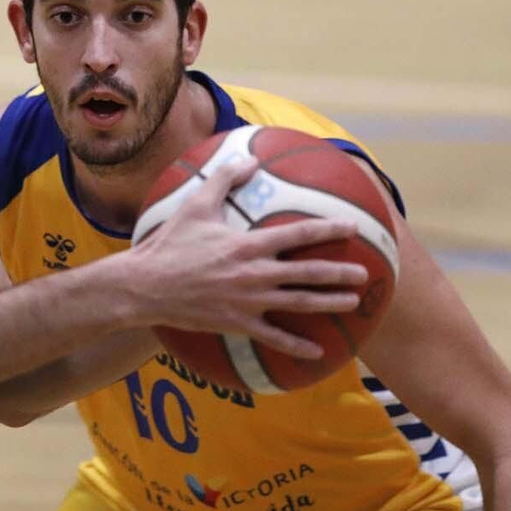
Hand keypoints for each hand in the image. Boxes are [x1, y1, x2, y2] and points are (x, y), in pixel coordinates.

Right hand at [127, 157, 367, 359]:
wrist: (146, 286)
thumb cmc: (169, 244)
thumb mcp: (195, 205)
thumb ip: (224, 179)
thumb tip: (250, 159)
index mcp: (248, 244)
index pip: (298, 234)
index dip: (328, 229)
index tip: (352, 227)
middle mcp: (255, 273)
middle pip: (308, 273)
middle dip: (340, 272)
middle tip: (364, 273)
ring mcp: (249, 301)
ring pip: (299, 303)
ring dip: (329, 303)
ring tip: (353, 302)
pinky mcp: (238, 323)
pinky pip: (274, 336)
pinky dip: (297, 344)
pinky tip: (317, 351)